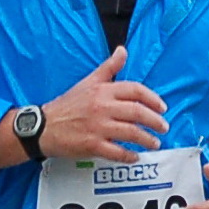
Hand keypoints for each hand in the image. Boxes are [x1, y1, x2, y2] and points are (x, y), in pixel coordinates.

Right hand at [41, 46, 168, 161]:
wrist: (44, 126)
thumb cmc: (67, 105)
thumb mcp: (88, 81)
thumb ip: (109, 67)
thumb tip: (123, 51)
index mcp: (103, 90)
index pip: (135, 90)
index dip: (152, 99)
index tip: (162, 107)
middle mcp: (102, 107)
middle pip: (137, 112)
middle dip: (155, 121)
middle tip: (164, 127)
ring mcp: (97, 127)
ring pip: (130, 132)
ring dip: (146, 139)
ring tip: (154, 143)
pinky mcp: (91, 145)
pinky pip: (116, 151)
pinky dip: (128, 156)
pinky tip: (135, 157)